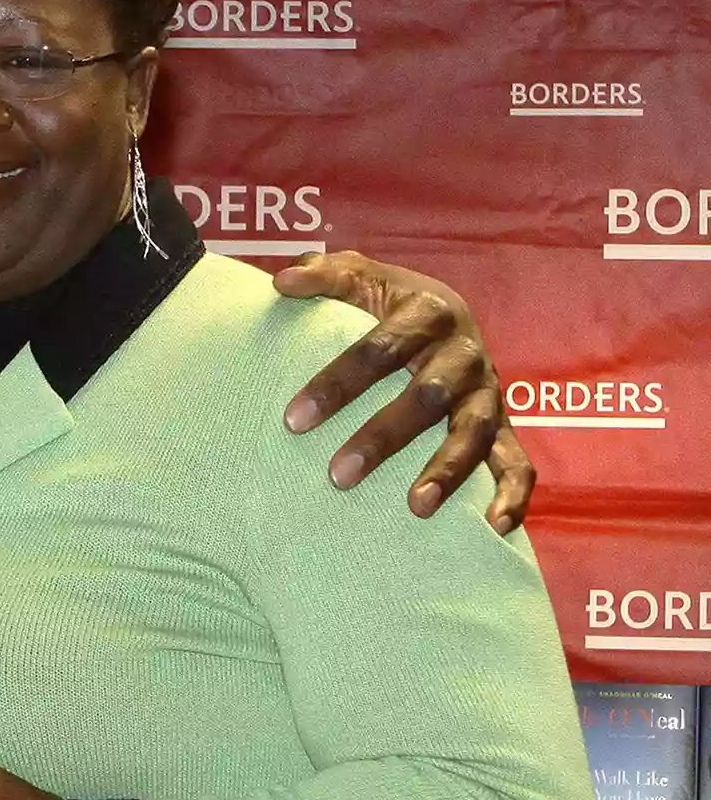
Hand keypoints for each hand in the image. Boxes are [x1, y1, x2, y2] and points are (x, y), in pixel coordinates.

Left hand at [274, 251, 532, 533]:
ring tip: (416, 507)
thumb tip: (280, 282)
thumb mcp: (358, 274)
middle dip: (382, 438)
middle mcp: (465, 351)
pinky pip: (517, 461)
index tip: (293, 419)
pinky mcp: (505, 424)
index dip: (338, 383)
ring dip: (446, 471)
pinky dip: (513, 493)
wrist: (441, 309)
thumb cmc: (385, 299)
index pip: (380, 348)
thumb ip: (322, 274)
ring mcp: (488, 391)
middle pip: (426, 396)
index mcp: (429, 310)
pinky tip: (494, 526)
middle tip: (337, 475)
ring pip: (473, 432)